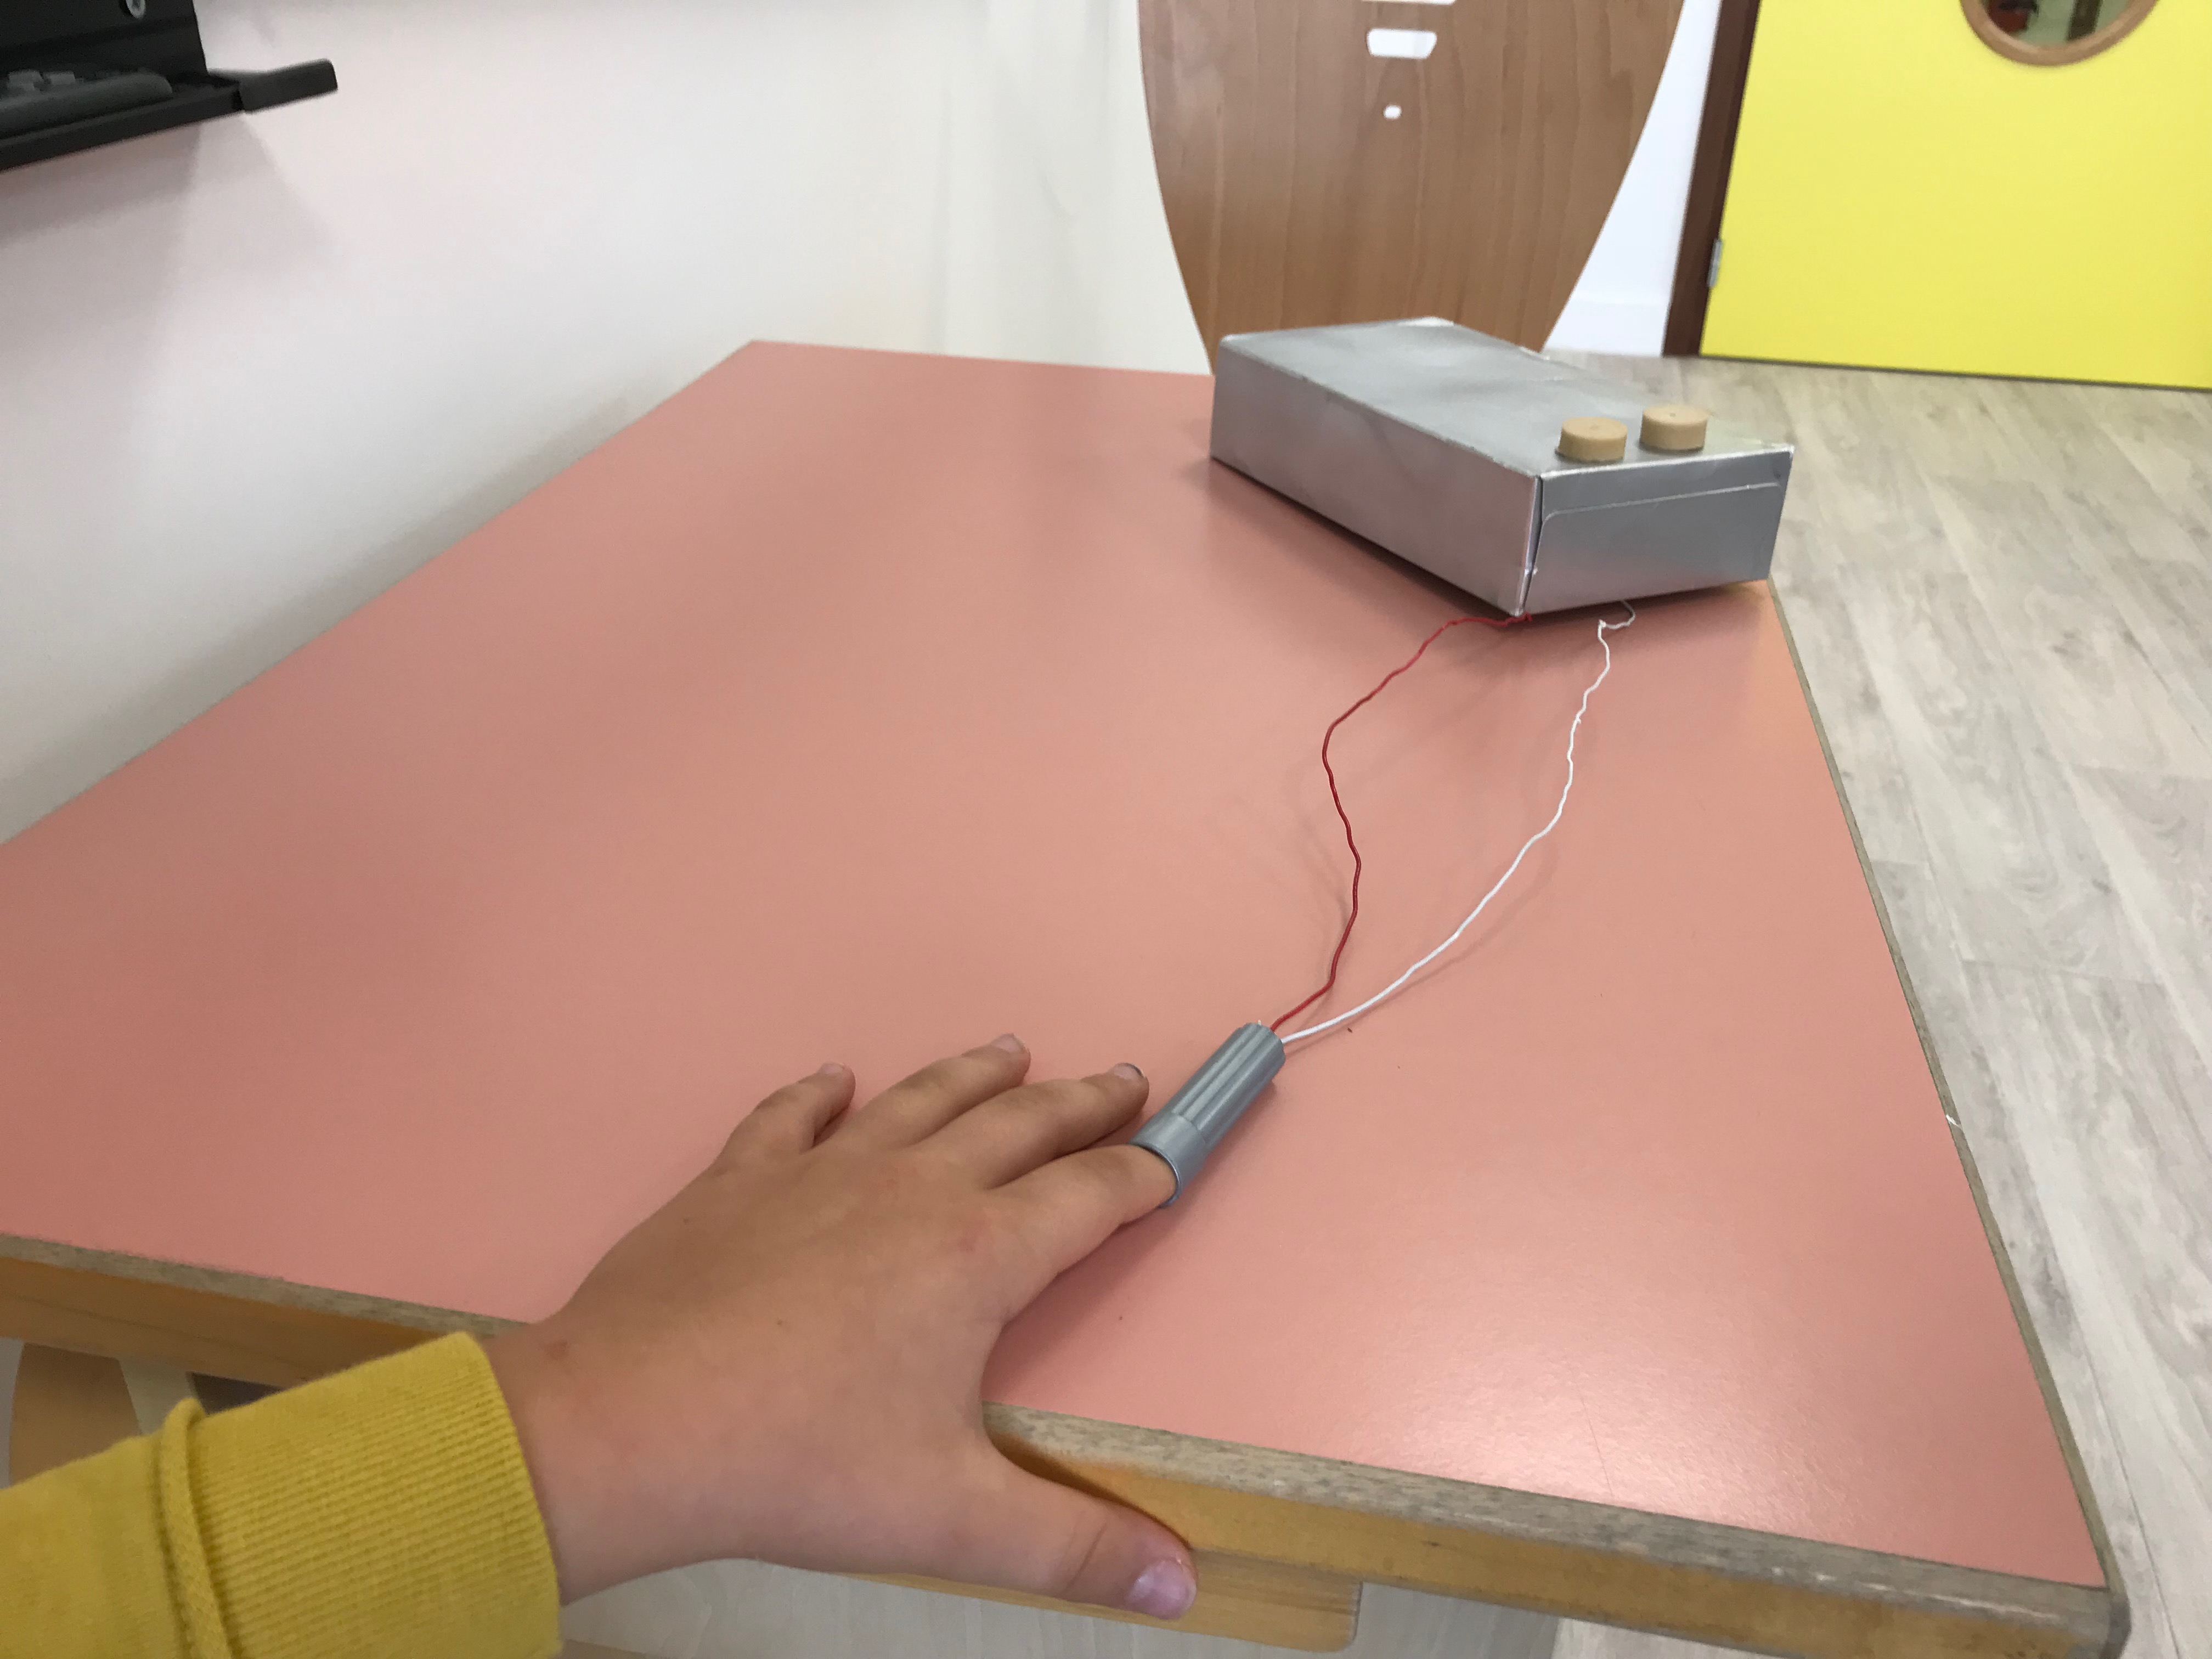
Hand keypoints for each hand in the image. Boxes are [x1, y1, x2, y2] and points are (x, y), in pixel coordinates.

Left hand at [483, 1035, 1193, 1618]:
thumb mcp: (952, 1520)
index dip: (1145, 1173)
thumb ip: (1075, 1547)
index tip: (1178, 1155)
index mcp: (978, 1254)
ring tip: (1013, 1050)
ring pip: (919, 1100)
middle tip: (1126, 1079)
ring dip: (975, 1074)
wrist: (627, 1425)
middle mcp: (911, 1188)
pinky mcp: (738, 1176)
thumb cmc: (799, 1467)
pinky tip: (835, 1077)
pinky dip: (821, 1091)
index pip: (1091, 1196)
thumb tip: (1182, 1584)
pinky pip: (792, 1114)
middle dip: (1083, 1102)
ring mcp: (819, 1171)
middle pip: (1020, 1125)